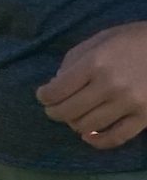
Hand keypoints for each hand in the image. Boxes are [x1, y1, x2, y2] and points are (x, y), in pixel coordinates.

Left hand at [37, 23, 146, 149]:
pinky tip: (89, 135)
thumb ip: (75, 59)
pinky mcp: (145, 117)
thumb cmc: (136, 39)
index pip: (56, 91)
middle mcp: (110, 85)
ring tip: (74, 116)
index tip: (44, 95)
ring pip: (86, 126)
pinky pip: (114, 138)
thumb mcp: (103, 38)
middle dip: (54, 112)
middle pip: (67, 112)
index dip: (44, 96)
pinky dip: (97, 141)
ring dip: (74, 123)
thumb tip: (56, 82)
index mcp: (96, 62)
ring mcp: (129, 104)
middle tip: (54, 109)